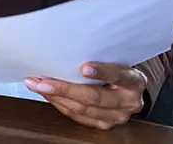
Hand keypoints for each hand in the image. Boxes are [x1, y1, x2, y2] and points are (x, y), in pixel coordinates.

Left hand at [25, 62, 146, 129]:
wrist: (131, 88)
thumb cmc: (118, 67)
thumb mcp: (116, 59)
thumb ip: (101, 56)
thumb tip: (67, 48)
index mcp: (135, 81)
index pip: (119, 75)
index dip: (102, 71)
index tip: (84, 67)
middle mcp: (129, 102)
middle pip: (95, 97)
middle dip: (65, 89)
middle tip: (42, 81)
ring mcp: (117, 116)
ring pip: (83, 109)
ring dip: (56, 97)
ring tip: (37, 85)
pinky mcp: (105, 124)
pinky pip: (78, 116)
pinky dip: (60, 104)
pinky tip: (47, 94)